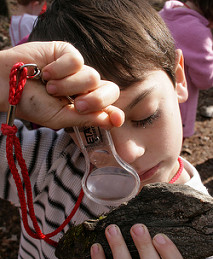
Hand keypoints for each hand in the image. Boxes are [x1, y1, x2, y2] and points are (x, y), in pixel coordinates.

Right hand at [0, 41, 122, 128]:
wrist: (8, 86)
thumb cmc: (33, 104)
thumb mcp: (61, 118)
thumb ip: (88, 119)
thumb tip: (115, 121)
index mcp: (85, 104)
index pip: (109, 106)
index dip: (114, 112)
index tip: (118, 119)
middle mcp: (85, 87)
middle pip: (110, 90)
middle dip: (95, 100)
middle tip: (77, 105)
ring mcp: (78, 70)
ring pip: (93, 76)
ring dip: (69, 85)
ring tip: (50, 87)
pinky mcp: (68, 52)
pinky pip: (77, 60)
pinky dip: (60, 69)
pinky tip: (46, 72)